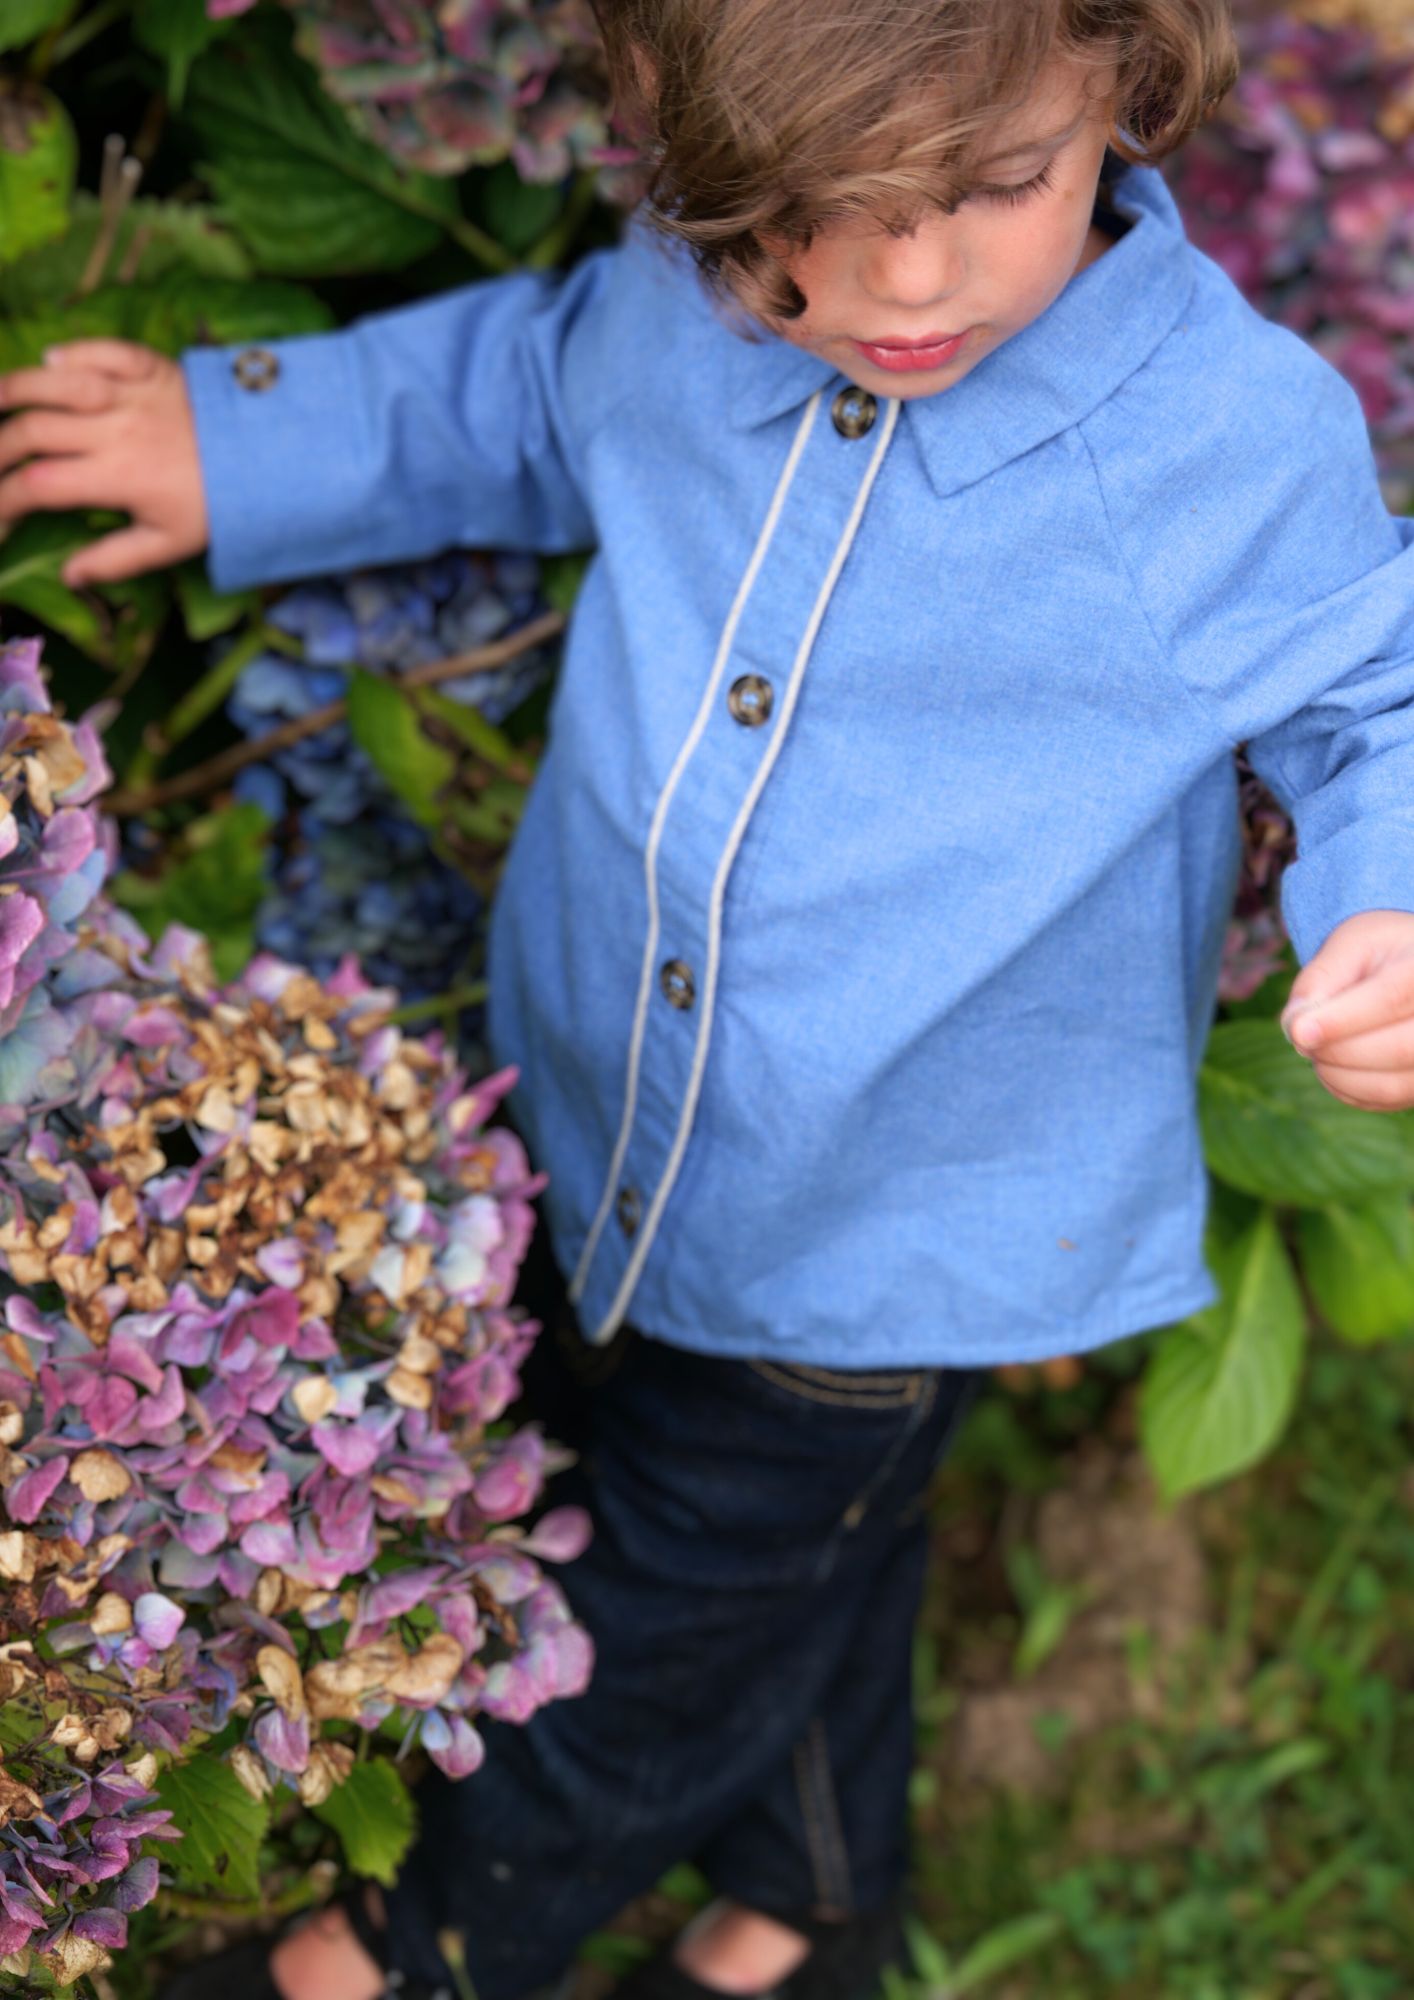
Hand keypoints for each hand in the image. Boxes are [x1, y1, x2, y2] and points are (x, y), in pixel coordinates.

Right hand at [0, 340, 207, 584]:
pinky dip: (75, 350)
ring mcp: (132, 394)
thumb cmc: (219, 506)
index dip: (4, 500)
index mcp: (117, 478)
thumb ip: (115, 559)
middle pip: (33, 431)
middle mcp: (116, 431)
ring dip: (16, 387)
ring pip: (56, 382)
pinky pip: (105, 349)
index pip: (38, 486)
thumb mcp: (170, 543)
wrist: (273, 460)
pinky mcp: (152, 368)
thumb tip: (70, 575)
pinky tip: (51, 358)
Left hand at [1282, 910, 1413, 1110]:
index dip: (1341, 1020)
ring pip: (1394, 1085)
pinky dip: (1347, 1089)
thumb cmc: (1382, 952)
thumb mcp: (1352, 943)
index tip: (1299, 1031)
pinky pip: (1387, 1100)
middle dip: (1337, 1050)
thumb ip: (1321, 977)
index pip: (1392, 998)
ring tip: (1314, 1050)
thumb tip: (1295, 1024)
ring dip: (1338, 1075)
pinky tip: (1331, 1066)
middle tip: (1302, 1037)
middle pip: (1400, 1048)